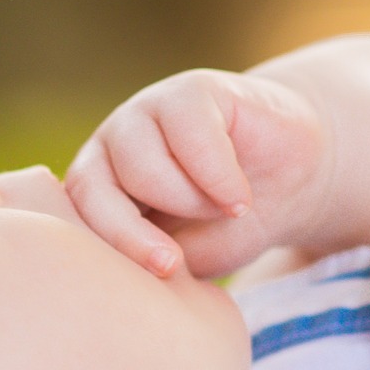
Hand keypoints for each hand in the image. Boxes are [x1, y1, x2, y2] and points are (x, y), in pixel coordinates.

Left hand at [65, 68, 327, 280]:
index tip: (161, 273)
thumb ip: (155, 262)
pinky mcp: (189, 91)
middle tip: (174, 263)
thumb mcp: (190, 257)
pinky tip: (239, 198)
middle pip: (95, 190)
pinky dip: (217, 175)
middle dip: (133, 234)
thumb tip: (126, 278)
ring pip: (140, 164)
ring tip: (227, 213)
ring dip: (186, 201)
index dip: (114, 247)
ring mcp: (146, 114)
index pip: (77, 217)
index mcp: (98, 190)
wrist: (292, 180)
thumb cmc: (229, 226)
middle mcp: (112, 148)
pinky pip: (188, 130)